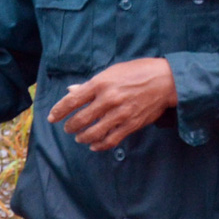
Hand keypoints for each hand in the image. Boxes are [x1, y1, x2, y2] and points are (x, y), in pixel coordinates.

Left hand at [46, 58, 176, 150]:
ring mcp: (120, 113)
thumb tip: (70, 91)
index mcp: (101, 83)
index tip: (51, 118)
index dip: (58, 111)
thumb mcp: (111, 72)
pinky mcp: (131, 124)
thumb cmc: (137, 73)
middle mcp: (108, 99)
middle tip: (67, 128)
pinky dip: (99, 145)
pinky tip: (93, 145)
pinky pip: (110, 140)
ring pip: (93, 133)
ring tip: (79, 137)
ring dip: (82, 137)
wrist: (166, 81)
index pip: (72, 101)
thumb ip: (90, 85)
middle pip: (80, 119)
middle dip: (70, 126)